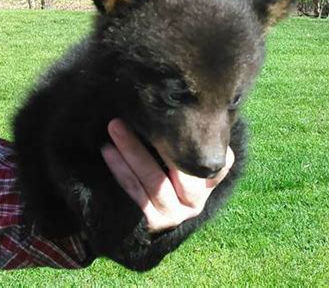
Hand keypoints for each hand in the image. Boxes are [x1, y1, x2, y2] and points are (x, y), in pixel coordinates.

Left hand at [101, 119, 234, 232]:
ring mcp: (175, 214)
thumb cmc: (165, 167)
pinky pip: (136, 193)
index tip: (185, 114)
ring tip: (116, 127)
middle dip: (160, 140)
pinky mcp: (153, 223)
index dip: (203, 139)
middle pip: (184, 170)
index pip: (220, 160)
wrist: (144, 209)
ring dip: (133, 151)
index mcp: (209, 182)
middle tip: (135, 115)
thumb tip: (185, 105)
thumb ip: (189, 139)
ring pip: (155, 181)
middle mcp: (197, 201)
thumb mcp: (183, 156)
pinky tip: (108, 151)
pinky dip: (121, 170)